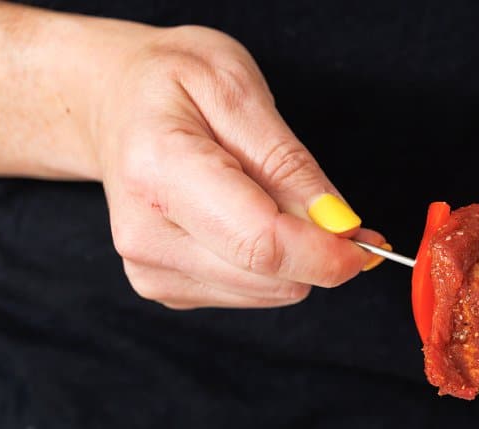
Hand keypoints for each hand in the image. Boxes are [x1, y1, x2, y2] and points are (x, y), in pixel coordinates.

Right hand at [91, 25, 385, 308]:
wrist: (112, 103)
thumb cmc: (170, 85)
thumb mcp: (237, 89)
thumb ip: (291, 163)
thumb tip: (340, 225)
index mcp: (161, 170)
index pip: (261, 243)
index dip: (326, 252)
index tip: (366, 242)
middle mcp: (146, 233)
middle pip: (270, 276)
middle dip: (318, 249)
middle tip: (327, 208)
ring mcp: (151, 268)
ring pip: (269, 292)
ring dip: (292, 255)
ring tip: (264, 196)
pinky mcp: (164, 289)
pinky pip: (251, 294)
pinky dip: (268, 264)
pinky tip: (243, 219)